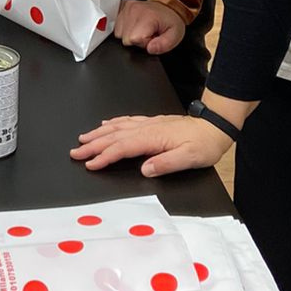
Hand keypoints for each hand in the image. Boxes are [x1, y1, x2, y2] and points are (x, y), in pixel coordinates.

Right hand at [70, 113, 231, 176]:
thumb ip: (166, 163)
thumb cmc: (204, 144)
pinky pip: (126, 121)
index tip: (90, 163)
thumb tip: (144, 169)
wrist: (214, 127)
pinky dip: (113, 123)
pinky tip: (106, 125)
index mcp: (153, 138)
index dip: (104, 156)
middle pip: (114, 136)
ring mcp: (148, 124)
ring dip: (98, 133)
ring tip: (83, 138)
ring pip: (117, 127)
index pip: (122, 147)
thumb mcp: (189, 158)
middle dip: (93, 144)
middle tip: (75, 151)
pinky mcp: (152, 123)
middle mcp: (147, 128)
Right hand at [114, 0, 186, 54]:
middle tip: (147, 33)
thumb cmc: (170, 21)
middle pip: (124, 37)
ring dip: (129, 34)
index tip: (152, 37)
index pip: (133, 40)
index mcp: (147, 16)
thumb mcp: (175, 36)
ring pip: (118, 32)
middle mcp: (133, 10)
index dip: (143, 43)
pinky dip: (124, 27)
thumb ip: (163, 45)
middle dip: (135, 40)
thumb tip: (150, 49)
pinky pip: (115, 24)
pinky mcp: (121, 6)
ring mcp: (126, 7)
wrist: (167, 6)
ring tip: (141, 29)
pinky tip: (134, 25)